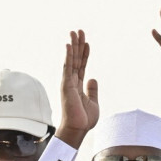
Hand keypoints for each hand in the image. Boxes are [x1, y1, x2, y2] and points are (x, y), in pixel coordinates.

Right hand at [56, 30, 98, 148]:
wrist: (77, 130)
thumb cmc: (83, 120)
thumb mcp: (93, 102)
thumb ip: (92, 90)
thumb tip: (93, 78)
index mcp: (78, 86)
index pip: (81, 66)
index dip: (84, 54)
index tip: (86, 42)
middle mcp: (71, 82)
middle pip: (75, 59)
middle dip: (77, 45)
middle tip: (79, 31)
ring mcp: (68, 83)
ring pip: (71, 60)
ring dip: (73, 46)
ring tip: (74, 32)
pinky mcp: (66, 85)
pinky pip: (67, 68)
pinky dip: (68, 56)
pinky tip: (68, 45)